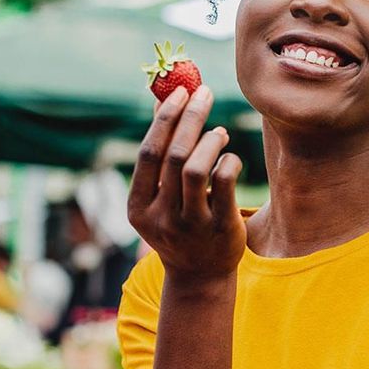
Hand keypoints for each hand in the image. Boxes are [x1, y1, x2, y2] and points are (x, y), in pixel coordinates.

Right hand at [128, 86, 245, 279]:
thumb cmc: (178, 225)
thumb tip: (163, 103)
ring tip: (219, 132)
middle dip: (190, 118)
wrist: (199, 276)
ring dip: (210, 140)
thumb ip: (160, 156)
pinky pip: (224, 183)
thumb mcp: (160, 198)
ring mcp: (190, 225)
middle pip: (173, 156)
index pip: (149, 154)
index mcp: (139, 207)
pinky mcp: (219, 229)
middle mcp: (161, 217)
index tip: (180, 92)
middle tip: (205, 93)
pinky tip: (229, 157)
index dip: (164, 119)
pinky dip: (228, 161)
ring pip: (197, 169)